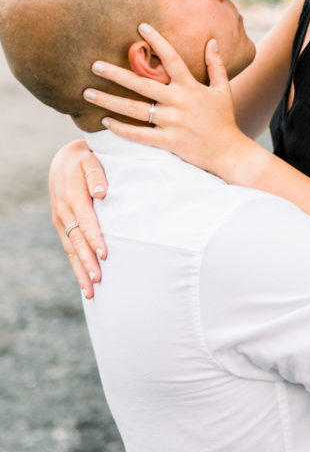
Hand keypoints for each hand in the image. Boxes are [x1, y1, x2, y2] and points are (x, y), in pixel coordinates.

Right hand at [49, 141, 108, 297]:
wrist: (64, 160)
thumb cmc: (85, 160)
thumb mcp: (91, 160)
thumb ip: (97, 175)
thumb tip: (101, 192)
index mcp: (73, 196)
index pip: (86, 221)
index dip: (95, 238)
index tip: (105, 254)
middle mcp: (64, 211)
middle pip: (77, 241)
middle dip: (88, 261)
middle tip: (99, 279)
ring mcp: (61, 221)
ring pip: (71, 250)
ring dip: (80, 270)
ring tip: (91, 291)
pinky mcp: (62, 227)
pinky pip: (69, 249)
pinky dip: (76, 266)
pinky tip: (85, 283)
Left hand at [82, 25, 264, 182]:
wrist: (229, 152)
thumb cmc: (225, 120)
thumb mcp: (224, 90)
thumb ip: (216, 65)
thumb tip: (212, 41)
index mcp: (191, 87)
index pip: (172, 59)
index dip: (158, 41)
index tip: (141, 26)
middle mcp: (180, 102)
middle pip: (143, 84)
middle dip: (116, 74)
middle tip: (94, 65)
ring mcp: (173, 122)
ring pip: (135, 109)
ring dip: (110, 100)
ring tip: (88, 92)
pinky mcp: (169, 141)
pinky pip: (140, 134)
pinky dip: (122, 129)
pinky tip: (105, 121)